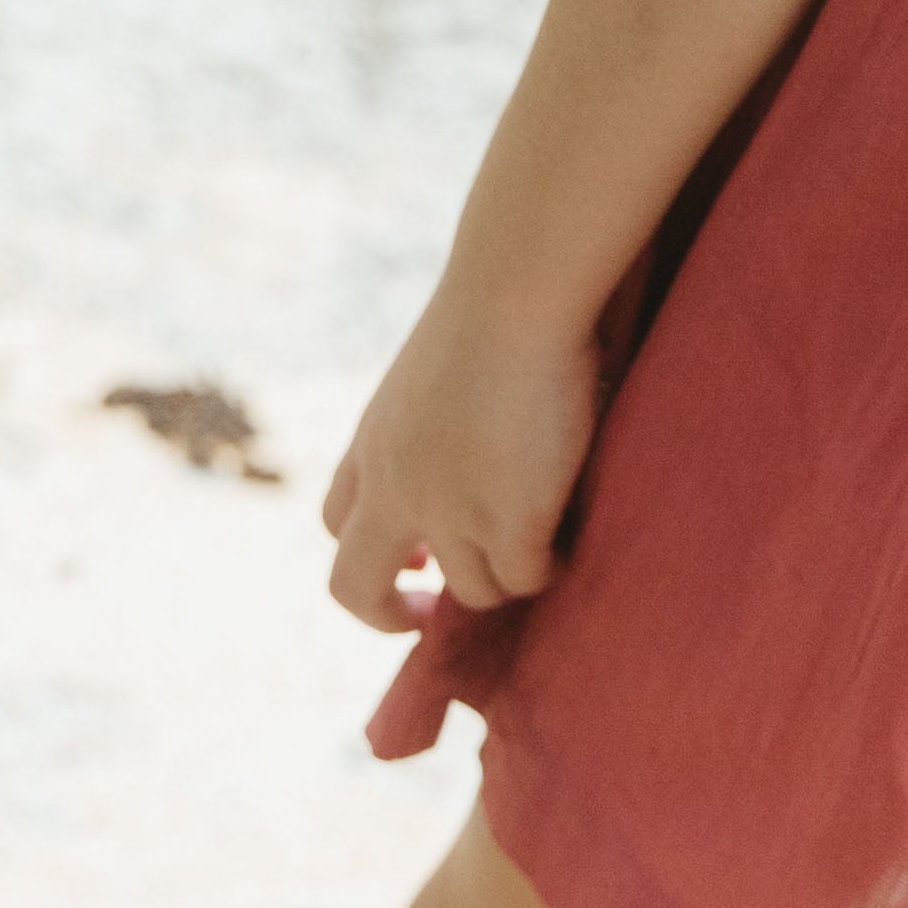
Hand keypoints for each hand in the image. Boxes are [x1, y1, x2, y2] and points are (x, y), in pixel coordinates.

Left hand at [322, 290, 599, 635]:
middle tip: (432, 612)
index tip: (417, 561)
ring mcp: (450, 512)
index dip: (372, 553)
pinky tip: (569, 540)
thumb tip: (473, 443)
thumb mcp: (433, 373)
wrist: (516, 294)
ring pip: (470, 589)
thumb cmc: (494, 307)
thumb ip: (433, 420)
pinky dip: (548, 569)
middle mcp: (395, 489)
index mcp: (373, 445)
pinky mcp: (510, 522)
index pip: (338, 523)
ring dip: (502, 577)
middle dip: (389, 613)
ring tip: (543, 545)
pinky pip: (526, 578)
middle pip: (355, 586)